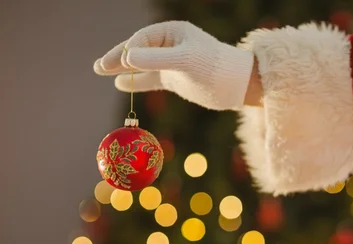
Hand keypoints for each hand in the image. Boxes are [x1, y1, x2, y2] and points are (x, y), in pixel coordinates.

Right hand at [93, 21, 255, 109]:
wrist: (237, 85)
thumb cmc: (214, 67)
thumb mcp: (185, 61)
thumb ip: (157, 59)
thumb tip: (127, 57)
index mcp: (172, 32)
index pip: (142, 39)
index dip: (129, 50)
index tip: (123, 63)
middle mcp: (170, 45)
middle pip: (137, 50)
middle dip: (117, 57)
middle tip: (98, 67)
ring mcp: (171, 62)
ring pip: (141, 65)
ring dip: (122, 68)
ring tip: (99, 70)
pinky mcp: (175, 79)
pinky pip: (151, 79)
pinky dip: (136, 82)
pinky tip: (120, 84)